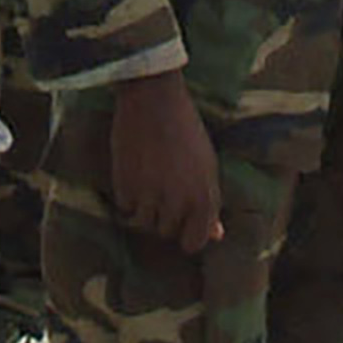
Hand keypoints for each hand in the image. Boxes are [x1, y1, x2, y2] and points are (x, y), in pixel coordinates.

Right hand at [103, 72, 220, 249]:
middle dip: (164, 215)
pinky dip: (127, 194)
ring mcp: (151, 197)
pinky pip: (125, 207)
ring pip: (144, 222)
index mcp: (204, 199)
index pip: (195, 242)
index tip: (181, 220)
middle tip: (163, 184)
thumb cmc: (186, 131)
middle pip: (166, 232)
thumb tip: (217, 234)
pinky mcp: (126, 187)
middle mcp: (179, 204)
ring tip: (149, 176)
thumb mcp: (207, 167)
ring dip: (144, 206)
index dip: (187, 233)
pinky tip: (134, 169)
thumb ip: (210, 204)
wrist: (154, 100)